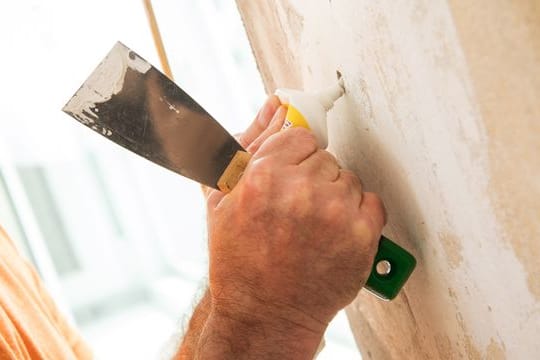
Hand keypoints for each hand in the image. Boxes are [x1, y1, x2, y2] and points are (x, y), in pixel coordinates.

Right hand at [201, 96, 385, 357]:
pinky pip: (371, 202)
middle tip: (298, 208)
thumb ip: (248, 146)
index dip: (295, 158)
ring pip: (348, 180)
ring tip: (313, 226)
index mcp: (264, 176)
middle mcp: (301, 190)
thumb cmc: (240, 262)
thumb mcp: (223, 200)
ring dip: (335, 198)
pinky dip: (358, 216)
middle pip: (325, 158)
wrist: (264, 313)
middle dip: (312, 179)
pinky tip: (334, 235)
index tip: (293, 174)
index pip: (300, 137)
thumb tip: (274, 105)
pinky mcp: (362, 236)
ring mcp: (335, 213)